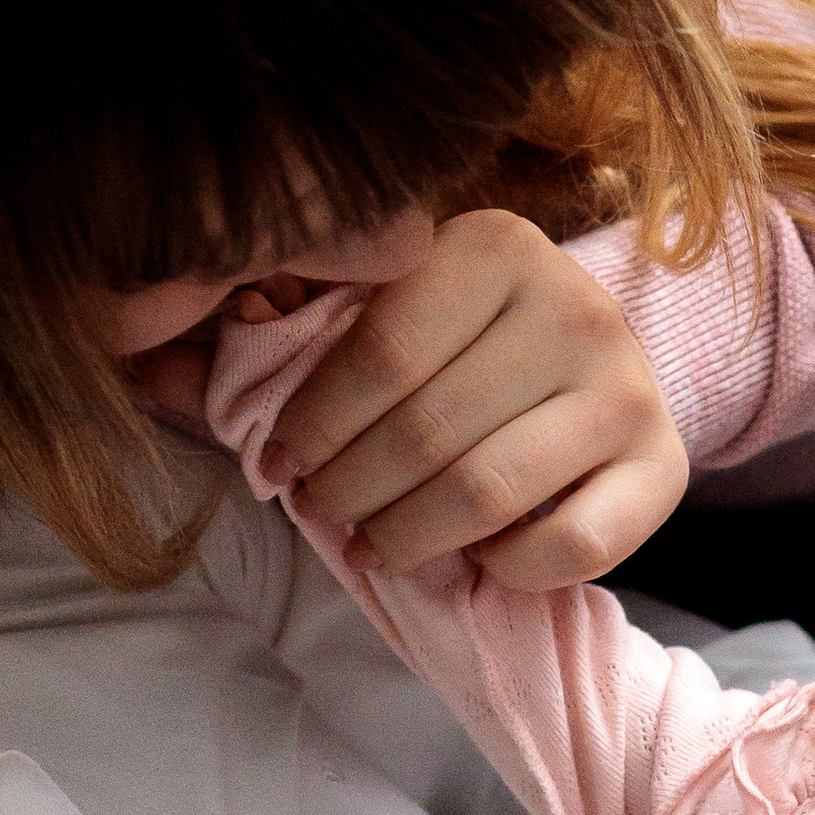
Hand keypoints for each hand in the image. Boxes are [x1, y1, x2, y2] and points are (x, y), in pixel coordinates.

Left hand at [263, 212, 687, 590]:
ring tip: (376, 544)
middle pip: (428, 431)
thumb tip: (150, 369)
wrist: (599, 368)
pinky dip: (507, 568)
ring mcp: (627, 388)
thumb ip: (284, 338)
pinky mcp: (664, 467)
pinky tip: (477, 555)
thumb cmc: (465, 345)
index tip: (277, 466)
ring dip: (411, 537)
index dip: (313, 425)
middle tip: (324, 513)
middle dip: (352, 491)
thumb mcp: (388, 312)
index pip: (382, 353)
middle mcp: (576, 306)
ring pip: (489, 493)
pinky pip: (569, 548)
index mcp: (497, 246)